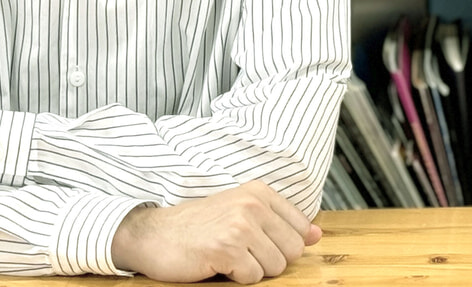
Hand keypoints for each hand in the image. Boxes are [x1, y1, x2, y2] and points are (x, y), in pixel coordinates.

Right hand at [110, 181, 321, 283]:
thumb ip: (281, 222)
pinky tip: (218, 264)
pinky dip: (237, 278)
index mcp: (260, 192)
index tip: (260, 245)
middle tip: (242, 253)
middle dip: (269, 260)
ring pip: (274, 266)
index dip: (284, 244)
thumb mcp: (242, 213)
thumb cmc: (199, 226)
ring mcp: (240, 226)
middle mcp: (253, 204)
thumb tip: (317, 235)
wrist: (154, 234)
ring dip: (252, 270)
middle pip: (292, 250)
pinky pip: (252, 277)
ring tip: (229, 257)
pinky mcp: (226, 249)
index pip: (300, 227)